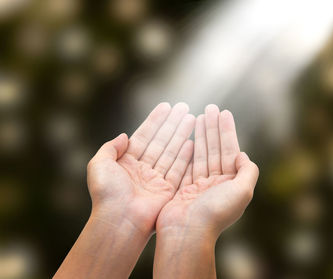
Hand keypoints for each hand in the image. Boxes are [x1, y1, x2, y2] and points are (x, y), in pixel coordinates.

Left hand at [87, 102, 194, 236]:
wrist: (118, 220)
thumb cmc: (106, 194)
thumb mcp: (99, 164)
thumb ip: (110, 148)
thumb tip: (123, 135)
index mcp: (127, 162)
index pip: (144, 135)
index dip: (155, 120)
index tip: (166, 106)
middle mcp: (143, 169)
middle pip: (161, 141)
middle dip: (172, 124)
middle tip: (184, 107)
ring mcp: (156, 179)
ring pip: (171, 151)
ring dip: (182, 135)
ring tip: (191, 118)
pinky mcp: (168, 190)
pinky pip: (178, 169)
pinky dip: (186, 156)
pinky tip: (193, 142)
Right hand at [156, 104, 258, 237]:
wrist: (187, 233)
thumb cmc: (215, 213)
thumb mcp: (242, 191)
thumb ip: (248, 171)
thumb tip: (243, 155)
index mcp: (231, 184)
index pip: (230, 151)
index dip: (227, 131)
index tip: (224, 112)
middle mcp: (216, 184)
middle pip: (215, 149)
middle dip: (213, 128)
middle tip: (210, 107)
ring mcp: (199, 186)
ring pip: (201, 154)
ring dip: (201, 135)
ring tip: (199, 115)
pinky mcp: (183, 188)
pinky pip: (187, 164)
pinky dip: (187, 150)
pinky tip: (187, 137)